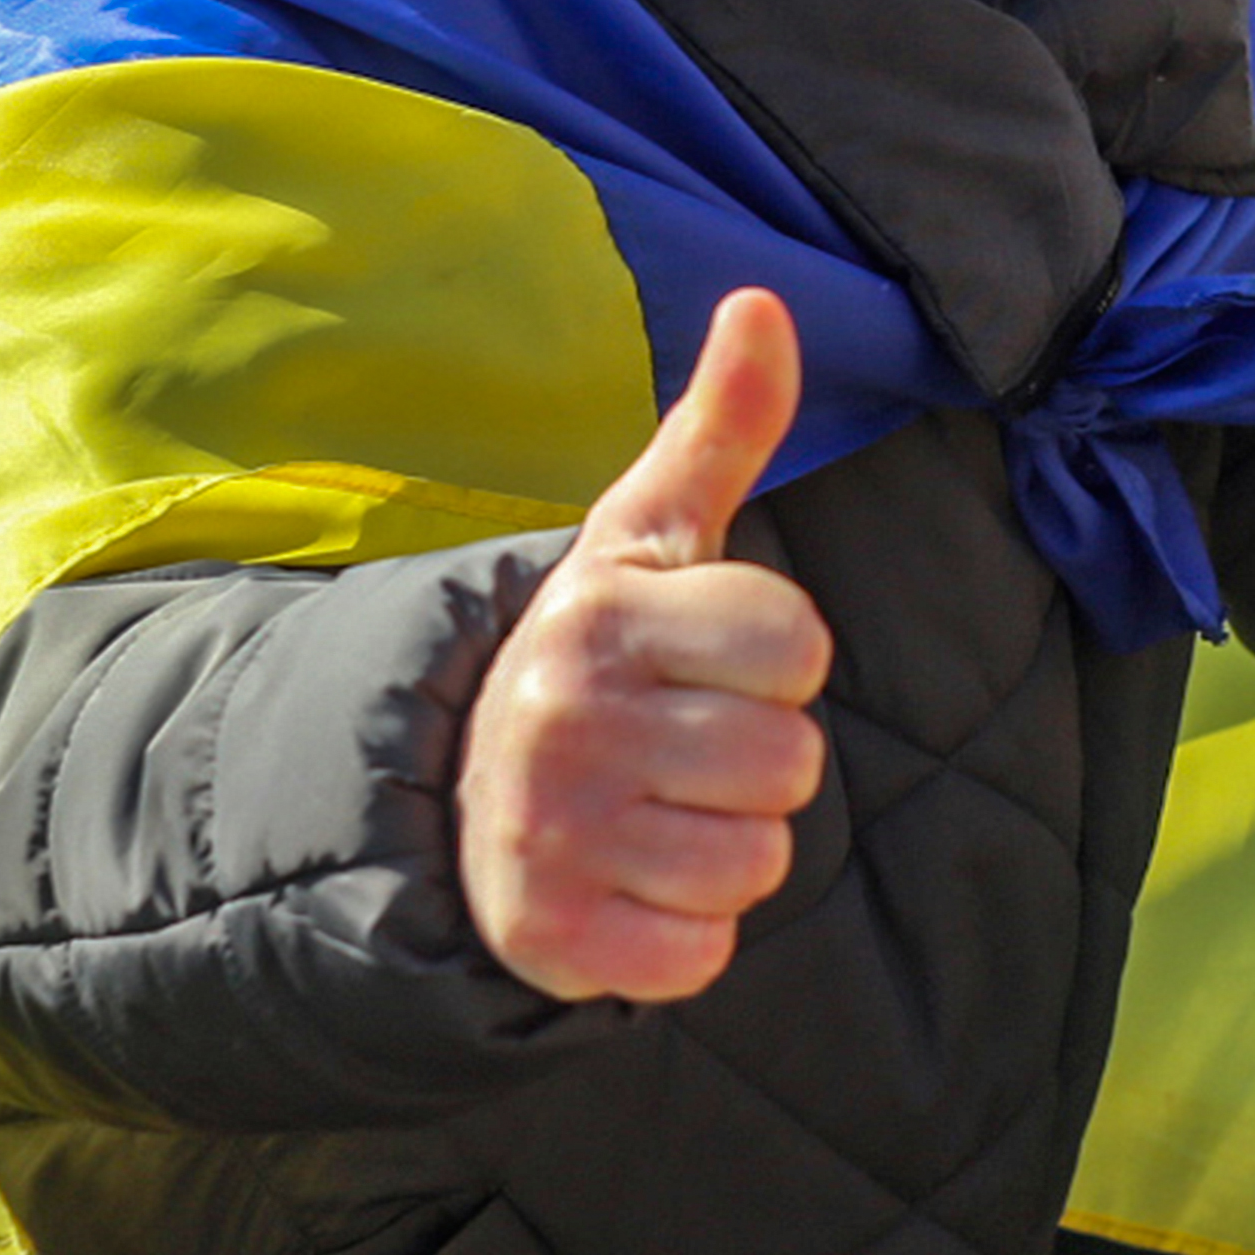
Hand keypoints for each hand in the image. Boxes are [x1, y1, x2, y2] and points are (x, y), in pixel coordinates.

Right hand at [460, 289, 832, 1004]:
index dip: (777, 662)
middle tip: (678, 748)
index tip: (707, 662)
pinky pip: (702, 955)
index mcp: (603, 612)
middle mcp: (568, 715)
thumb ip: (721, 424)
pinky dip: (684, 938)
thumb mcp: (650, 535)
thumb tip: (764, 300)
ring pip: (758, 862)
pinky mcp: (550, 935)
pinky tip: (631, 887)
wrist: (454, 793)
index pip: (800, 645)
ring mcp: (554, 830)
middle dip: (757, 762)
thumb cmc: (600, 655)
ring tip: (656, 813)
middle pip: (792, 762)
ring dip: (727, 850)